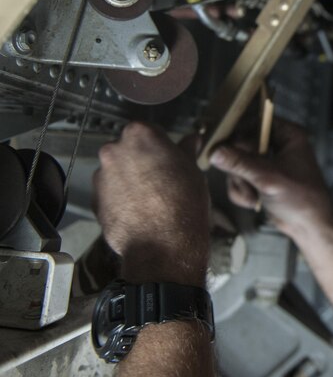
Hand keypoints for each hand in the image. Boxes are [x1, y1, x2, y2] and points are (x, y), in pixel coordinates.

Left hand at [92, 122, 209, 285]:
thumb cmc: (183, 204)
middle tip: (162, 179)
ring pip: (118, 170)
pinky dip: (121, 197)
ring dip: (130, 178)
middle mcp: (114, 150)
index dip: (162, 145)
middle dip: (143, 160)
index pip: (150, 130)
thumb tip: (192, 139)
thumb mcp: (193, 171)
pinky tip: (139, 210)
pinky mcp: (95, 199)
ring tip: (151, 199)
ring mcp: (101, 175)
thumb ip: (186, 150)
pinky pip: (110, 192)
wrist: (163, 245)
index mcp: (140, 135)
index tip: (170, 158)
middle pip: (129, 149)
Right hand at [209, 119, 332, 240]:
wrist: (310, 227)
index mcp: (287, 135)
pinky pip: (238, 179)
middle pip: (240, 145)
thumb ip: (240, 163)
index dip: (238, 136)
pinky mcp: (260, 179)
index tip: (224, 149)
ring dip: (240, 183)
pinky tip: (253, 202)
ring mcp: (267, 163)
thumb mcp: (268, 178)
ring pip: (236, 164)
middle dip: (240, 169)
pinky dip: (242, 192)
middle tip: (245, 181)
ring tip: (253, 196)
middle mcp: (277, 145)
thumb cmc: (301, 198)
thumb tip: (215, 152)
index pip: (254, 122)